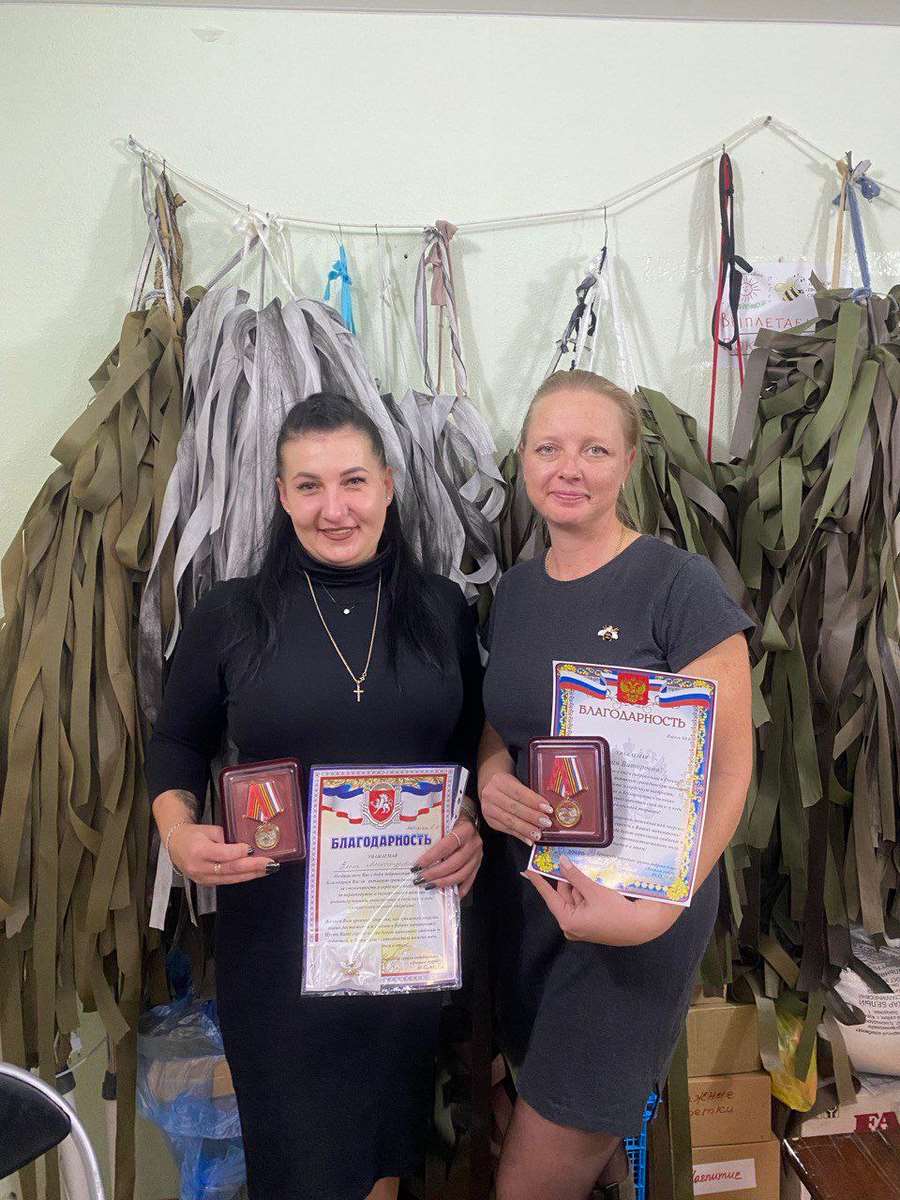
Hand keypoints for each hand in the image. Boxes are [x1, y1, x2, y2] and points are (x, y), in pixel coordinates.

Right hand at [169, 823, 276, 885]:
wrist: (176, 846)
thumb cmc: (193, 835)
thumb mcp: (209, 830)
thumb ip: (226, 838)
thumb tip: (244, 847)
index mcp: (198, 850)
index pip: (223, 854)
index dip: (239, 852)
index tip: (253, 849)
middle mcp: (199, 867)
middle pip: (230, 869)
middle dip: (253, 867)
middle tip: (270, 863)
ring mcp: (202, 878)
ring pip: (231, 879)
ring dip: (251, 874)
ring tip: (267, 869)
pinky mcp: (206, 884)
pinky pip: (227, 881)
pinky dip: (242, 877)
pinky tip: (254, 873)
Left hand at [412, 814, 482, 897]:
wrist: (470, 814)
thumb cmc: (454, 815)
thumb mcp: (445, 815)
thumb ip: (434, 826)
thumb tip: (411, 840)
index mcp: (465, 829)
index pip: (447, 846)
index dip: (432, 857)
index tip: (417, 865)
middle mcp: (474, 843)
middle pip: (454, 863)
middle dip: (435, 873)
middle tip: (420, 879)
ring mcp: (478, 855)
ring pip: (462, 874)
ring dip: (444, 882)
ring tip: (429, 886)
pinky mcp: (478, 863)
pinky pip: (470, 879)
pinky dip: (460, 889)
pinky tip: (449, 894)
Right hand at [479, 770, 552, 845]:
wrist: (489, 787)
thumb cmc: (508, 785)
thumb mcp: (517, 782)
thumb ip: (530, 794)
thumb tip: (547, 808)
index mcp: (500, 781)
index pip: (519, 792)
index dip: (534, 801)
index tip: (548, 808)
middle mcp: (491, 794)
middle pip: (513, 807)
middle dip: (532, 816)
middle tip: (546, 823)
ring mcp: (488, 809)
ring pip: (509, 821)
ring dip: (526, 829)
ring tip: (538, 834)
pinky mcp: (490, 821)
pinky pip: (506, 829)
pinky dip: (519, 835)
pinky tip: (529, 839)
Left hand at [524, 856, 680, 945]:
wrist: (642, 927)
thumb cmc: (617, 912)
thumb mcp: (594, 891)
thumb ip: (575, 877)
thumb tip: (562, 863)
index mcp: (568, 920)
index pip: (549, 896)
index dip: (538, 881)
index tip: (527, 869)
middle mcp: (571, 925)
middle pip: (564, 894)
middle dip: (568, 878)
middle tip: (567, 858)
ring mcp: (582, 925)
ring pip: (575, 896)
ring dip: (580, 883)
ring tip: (588, 870)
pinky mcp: (591, 922)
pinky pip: (584, 902)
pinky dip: (587, 891)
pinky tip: (595, 880)